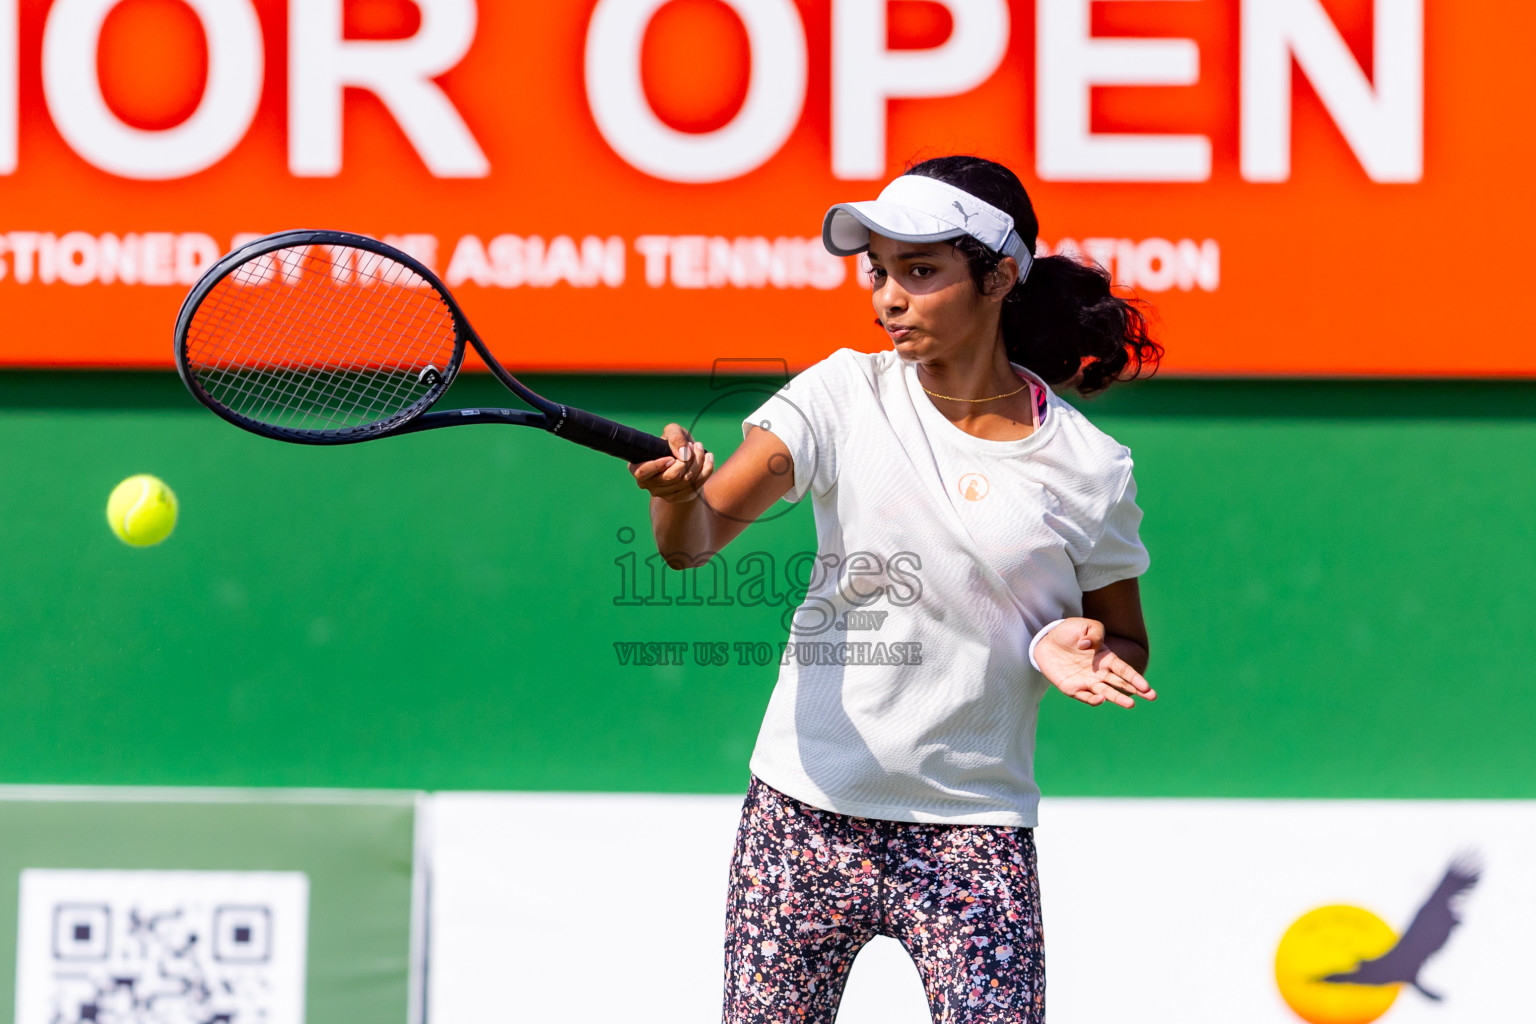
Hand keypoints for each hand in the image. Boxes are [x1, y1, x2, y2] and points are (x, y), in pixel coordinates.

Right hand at [628, 423, 713, 503]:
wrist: (685, 458)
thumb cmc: (673, 443)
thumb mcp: (673, 432)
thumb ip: (675, 437)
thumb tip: (683, 454)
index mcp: (638, 468)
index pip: (643, 472)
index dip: (657, 465)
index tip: (671, 457)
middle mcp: (648, 484)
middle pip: (671, 476)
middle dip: (688, 459)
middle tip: (695, 446)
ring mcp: (662, 494)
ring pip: (686, 481)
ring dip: (698, 462)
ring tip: (700, 449)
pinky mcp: (678, 498)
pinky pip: (696, 486)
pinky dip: (706, 470)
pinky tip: (708, 458)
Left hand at [1035, 617, 1154, 708]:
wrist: (1046, 641)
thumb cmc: (1069, 633)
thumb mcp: (1085, 625)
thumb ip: (1095, 632)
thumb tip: (1088, 646)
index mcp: (1106, 658)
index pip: (1124, 670)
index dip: (1136, 678)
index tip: (1147, 686)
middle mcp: (1099, 673)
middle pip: (1120, 683)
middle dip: (1136, 690)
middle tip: (1152, 696)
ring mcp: (1086, 682)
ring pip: (1106, 693)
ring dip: (1118, 698)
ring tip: (1130, 704)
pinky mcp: (1072, 688)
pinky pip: (1084, 696)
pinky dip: (1093, 700)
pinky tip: (1101, 699)